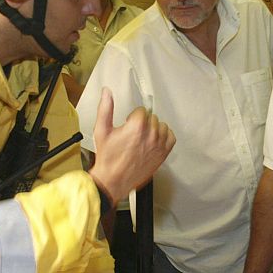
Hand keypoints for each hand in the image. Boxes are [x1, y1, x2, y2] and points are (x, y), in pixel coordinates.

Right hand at [89, 88, 174, 203]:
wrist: (113, 180)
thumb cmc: (108, 158)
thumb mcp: (102, 131)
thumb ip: (105, 109)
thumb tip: (107, 92)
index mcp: (137, 126)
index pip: (142, 111)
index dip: (132, 117)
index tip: (128, 123)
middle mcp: (150, 135)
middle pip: (152, 117)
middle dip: (142, 122)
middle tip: (133, 133)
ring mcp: (158, 145)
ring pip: (161, 126)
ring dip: (153, 129)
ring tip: (142, 137)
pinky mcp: (163, 154)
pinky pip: (170, 137)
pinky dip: (164, 136)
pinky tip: (154, 140)